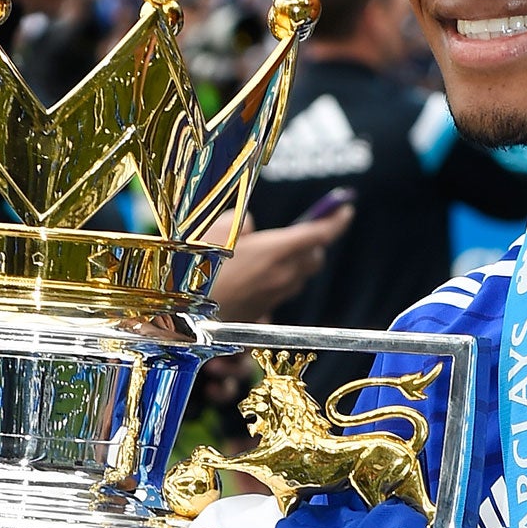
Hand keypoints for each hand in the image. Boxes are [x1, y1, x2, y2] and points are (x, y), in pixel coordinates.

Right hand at [207, 206, 352, 321]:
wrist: (180, 318)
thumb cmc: (194, 271)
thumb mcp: (212, 231)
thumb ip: (237, 222)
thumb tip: (249, 226)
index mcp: (274, 252)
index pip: (319, 234)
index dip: (336, 220)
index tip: (346, 209)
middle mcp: (281, 276)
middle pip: (314, 259)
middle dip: (314, 244)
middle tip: (307, 231)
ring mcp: (273, 297)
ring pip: (299, 278)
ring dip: (297, 264)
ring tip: (278, 252)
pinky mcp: (262, 313)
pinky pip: (281, 292)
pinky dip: (279, 280)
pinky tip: (256, 275)